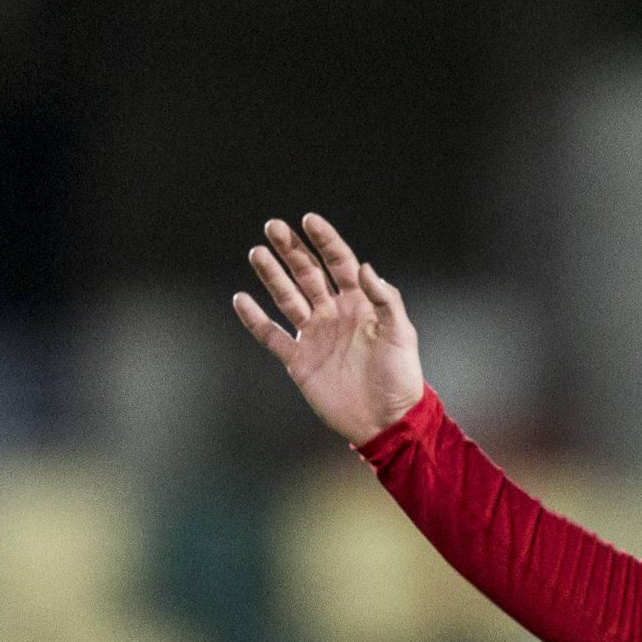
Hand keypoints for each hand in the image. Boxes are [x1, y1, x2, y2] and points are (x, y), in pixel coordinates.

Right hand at [232, 214, 426, 444]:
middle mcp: (335, 314)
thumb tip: (365, 266)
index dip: (325, 241)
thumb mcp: (400, 334)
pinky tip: (241, 299)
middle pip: (308, 274)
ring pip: (288, 298)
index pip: (339, 263)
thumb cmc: (400, 376)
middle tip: (273, 226)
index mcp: (361, 304)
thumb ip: (385, 300)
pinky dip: (255, 319)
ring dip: (272, 276)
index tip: (309, 220)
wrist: (386, 421)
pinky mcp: (299, 360)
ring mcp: (314, 336)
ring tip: (257, 252)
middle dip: (291, 250)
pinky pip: (271, 335)